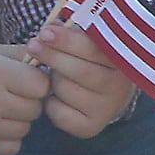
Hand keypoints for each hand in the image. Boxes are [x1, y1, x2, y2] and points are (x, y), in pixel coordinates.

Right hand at [0, 41, 49, 154]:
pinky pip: (13, 147)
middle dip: (26, 99)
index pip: (41, 85)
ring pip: (25, 129)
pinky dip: (7, 137)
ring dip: (16, 119)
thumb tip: (49, 57)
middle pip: (35, 108)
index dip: (35, 80)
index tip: (22, 76)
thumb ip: (17, 54)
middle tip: (6, 90)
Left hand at [25, 22, 135, 137]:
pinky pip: (61, 114)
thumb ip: (70, 32)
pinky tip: (54, 96)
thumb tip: (51, 27)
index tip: (45, 33)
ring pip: (68, 91)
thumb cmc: (86, 59)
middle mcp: (119, 87)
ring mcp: (106, 109)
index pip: (94, 49)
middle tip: (33, 46)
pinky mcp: (91, 127)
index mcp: (121, 60)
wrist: (101, 93)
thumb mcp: (83, 41)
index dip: (67, 41)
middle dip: (53, 57)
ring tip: (52, 75)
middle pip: (82, 72)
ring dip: (53, 81)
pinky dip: (51, 104)